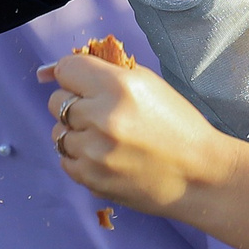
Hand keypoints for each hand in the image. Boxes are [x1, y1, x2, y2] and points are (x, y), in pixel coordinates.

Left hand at [41, 47, 232, 217]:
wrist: (199, 175)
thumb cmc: (178, 126)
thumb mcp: (148, 84)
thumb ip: (104, 72)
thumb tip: (49, 71)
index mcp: (118, 86)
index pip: (66, 69)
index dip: (76, 75)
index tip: (87, 84)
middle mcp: (100, 117)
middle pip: (56, 101)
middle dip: (76, 104)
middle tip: (104, 114)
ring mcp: (93, 151)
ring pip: (57, 132)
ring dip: (77, 133)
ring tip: (108, 139)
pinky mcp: (90, 178)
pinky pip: (64, 159)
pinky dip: (80, 157)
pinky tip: (106, 156)